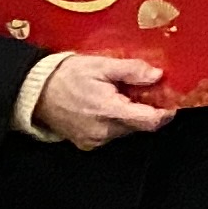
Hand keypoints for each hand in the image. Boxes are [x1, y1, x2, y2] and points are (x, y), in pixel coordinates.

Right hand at [34, 54, 172, 149]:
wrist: (35, 92)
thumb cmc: (67, 75)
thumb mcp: (102, 65)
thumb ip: (131, 71)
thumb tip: (157, 75)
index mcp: (108, 111)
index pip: (148, 121)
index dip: (165, 112)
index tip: (172, 102)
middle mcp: (102, 131)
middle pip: (139, 125)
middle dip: (146, 109)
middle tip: (143, 90)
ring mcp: (93, 140)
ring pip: (126, 130)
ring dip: (130, 115)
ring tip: (120, 95)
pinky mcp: (86, 143)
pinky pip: (111, 133)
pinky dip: (116, 121)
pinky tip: (108, 105)